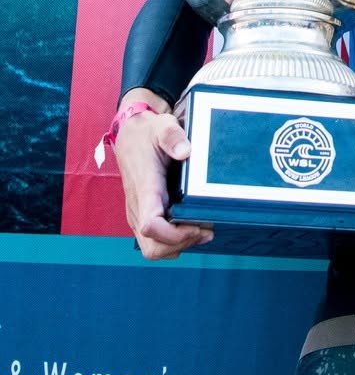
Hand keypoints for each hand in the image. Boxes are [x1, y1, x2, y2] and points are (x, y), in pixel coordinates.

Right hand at [112, 90, 212, 259]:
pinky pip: (154, 241)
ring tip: (202, 230)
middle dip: (180, 244)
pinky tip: (192, 227)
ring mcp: (138, 213)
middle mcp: (138, 206)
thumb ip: (173, 137)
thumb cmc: (149, 132)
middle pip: (152, 247)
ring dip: (178, 246)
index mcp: (145, 187)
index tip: (197, 225)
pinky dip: (173, 242)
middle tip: (205, 230)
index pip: (151, 225)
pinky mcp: (142, 215)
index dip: (175, 234)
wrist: (130, 136)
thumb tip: (186, 152)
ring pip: (153, 249)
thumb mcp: (162, 126)